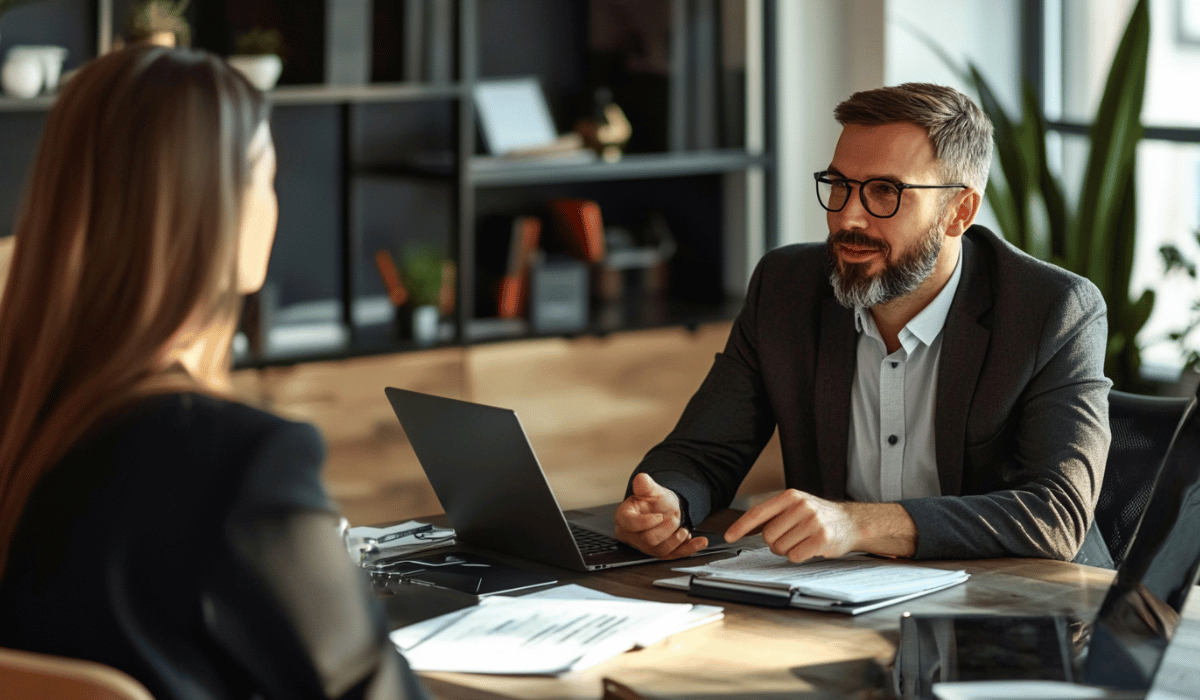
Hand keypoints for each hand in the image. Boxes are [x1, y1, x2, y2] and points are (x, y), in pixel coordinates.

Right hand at [613, 473, 708, 558]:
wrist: (665, 509)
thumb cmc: (653, 502)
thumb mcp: (650, 490)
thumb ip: (645, 485)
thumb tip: (641, 479)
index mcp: (625, 518)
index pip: (629, 524)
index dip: (645, 522)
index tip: (659, 516)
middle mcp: (633, 535)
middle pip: (647, 539)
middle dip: (666, 528)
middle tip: (675, 516)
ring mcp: (646, 547)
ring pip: (661, 550)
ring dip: (677, 539)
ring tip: (684, 529)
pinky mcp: (660, 553)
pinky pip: (675, 555)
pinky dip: (690, 549)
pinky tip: (701, 542)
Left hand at [724, 489, 859, 561]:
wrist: (851, 522)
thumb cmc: (817, 516)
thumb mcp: (795, 506)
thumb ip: (773, 514)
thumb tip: (742, 529)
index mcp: (790, 496)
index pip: (758, 512)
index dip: (740, 526)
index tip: (728, 537)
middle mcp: (801, 506)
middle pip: (768, 536)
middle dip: (774, 543)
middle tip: (790, 538)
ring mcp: (812, 521)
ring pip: (781, 548)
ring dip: (788, 550)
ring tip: (802, 541)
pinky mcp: (822, 538)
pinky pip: (795, 556)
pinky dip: (799, 556)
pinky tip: (810, 548)